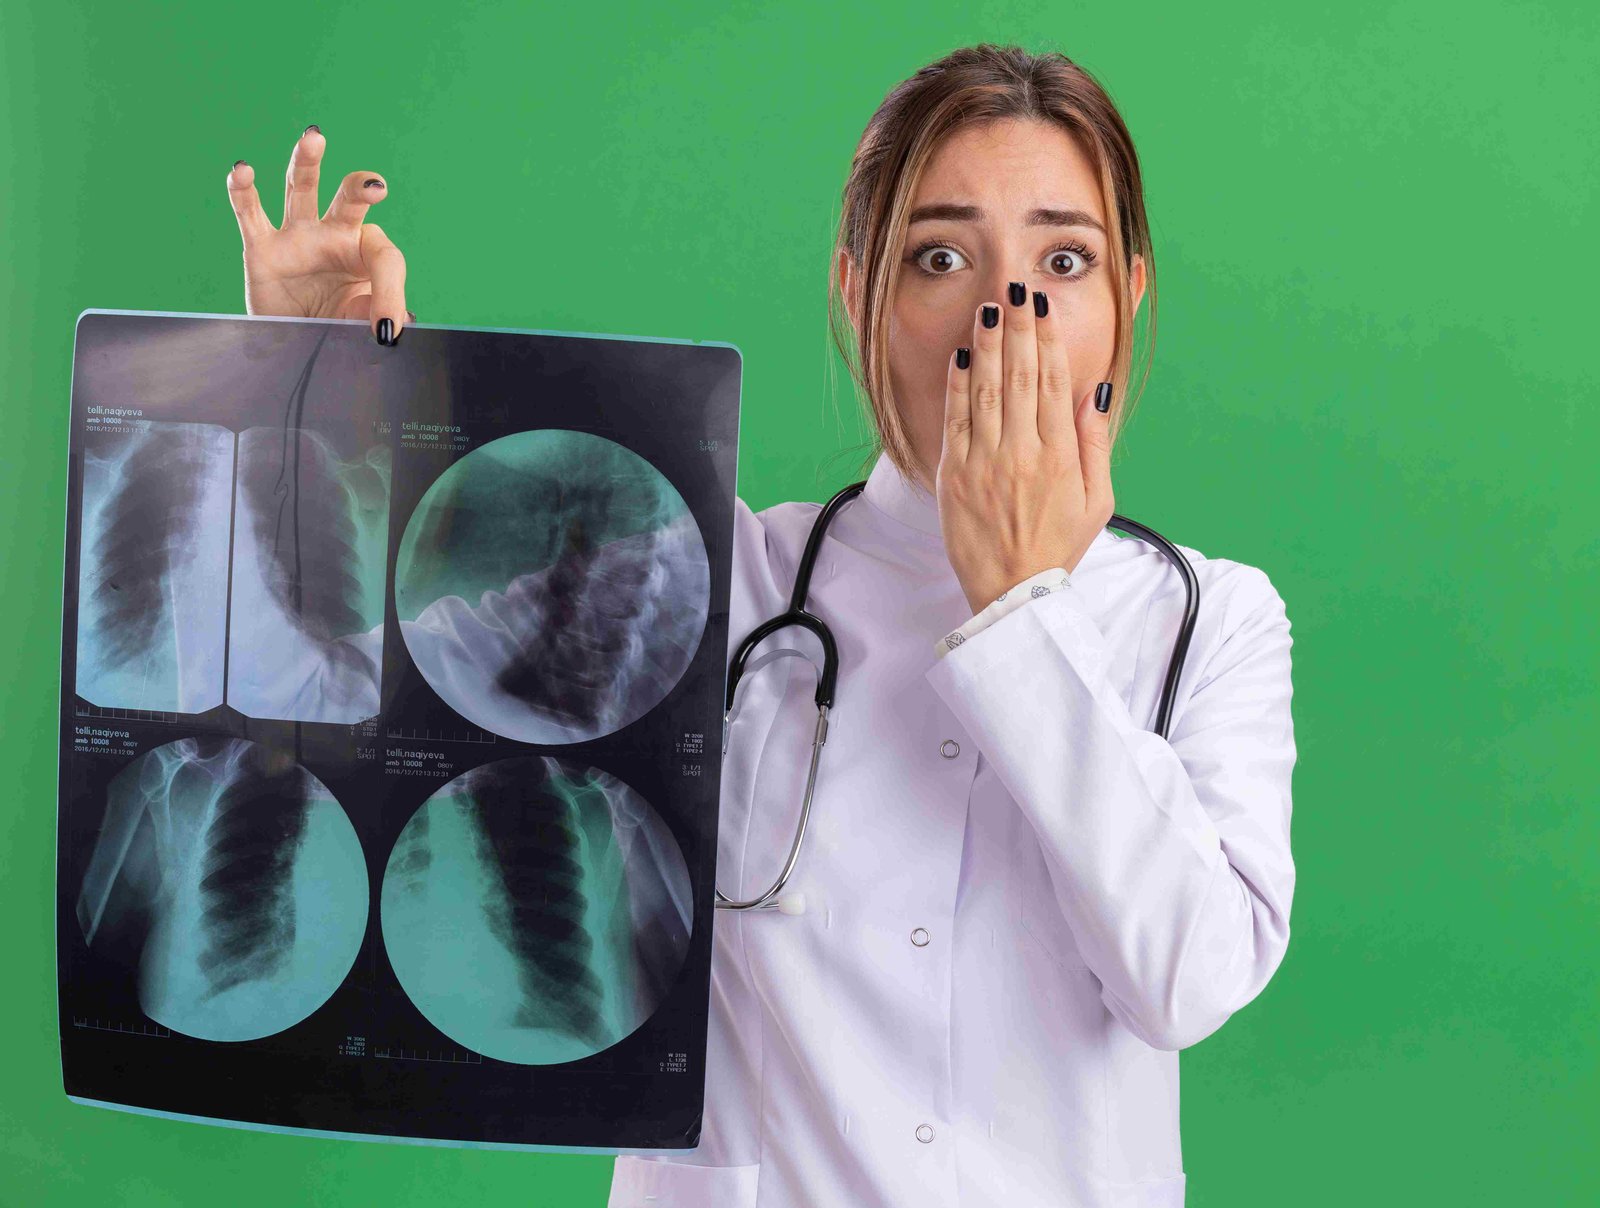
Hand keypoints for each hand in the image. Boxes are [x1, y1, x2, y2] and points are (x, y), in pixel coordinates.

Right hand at [225, 125, 410, 344]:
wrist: (296, 346)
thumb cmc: (334, 327)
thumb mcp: (362, 323)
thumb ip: (377, 312)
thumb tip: (388, 322)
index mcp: (364, 253)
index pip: (385, 257)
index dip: (389, 294)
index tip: (386, 329)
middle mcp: (332, 236)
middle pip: (348, 201)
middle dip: (360, 188)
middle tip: (374, 185)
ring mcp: (296, 238)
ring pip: (302, 190)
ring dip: (307, 163)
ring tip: (314, 138)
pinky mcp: (262, 249)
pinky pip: (250, 214)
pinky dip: (243, 191)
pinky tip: (242, 170)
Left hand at [935, 284, 1114, 615]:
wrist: (1014, 595)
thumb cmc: (1059, 547)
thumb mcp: (1098, 499)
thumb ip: (1096, 442)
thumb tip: (1094, 390)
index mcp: (1060, 456)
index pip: (1052, 382)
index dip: (1046, 340)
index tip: (1042, 307)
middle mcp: (1022, 453)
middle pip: (1018, 376)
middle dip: (1017, 328)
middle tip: (1016, 291)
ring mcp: (985, 463)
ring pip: (984, 391)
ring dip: (986, 346)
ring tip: (989, 310)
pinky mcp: (954, 476)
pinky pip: (955, 421)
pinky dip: (956, 385)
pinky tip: (961, 355)